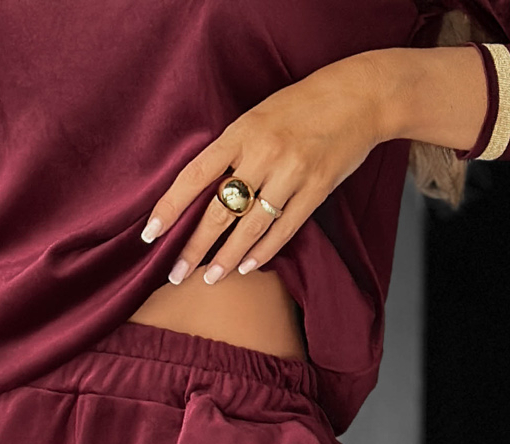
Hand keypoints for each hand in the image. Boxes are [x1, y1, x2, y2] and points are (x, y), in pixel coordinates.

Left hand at [140, 50, 397, 286]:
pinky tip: (246, 267)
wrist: (358, 97)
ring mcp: (291, 173)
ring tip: (209, 279)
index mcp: (242, 131)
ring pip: (250, 227)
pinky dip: (263, 251)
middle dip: (195, 246)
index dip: (170, 206)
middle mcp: (264, 153)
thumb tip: (205, 191)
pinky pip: (284, 230)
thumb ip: (234, 150)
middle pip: (220, 210)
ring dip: (226, 258)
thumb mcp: (259, 116)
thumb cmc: (302, 106)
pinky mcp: (316, 190)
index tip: (150, 233)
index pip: (195, 175)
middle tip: (175, 274)